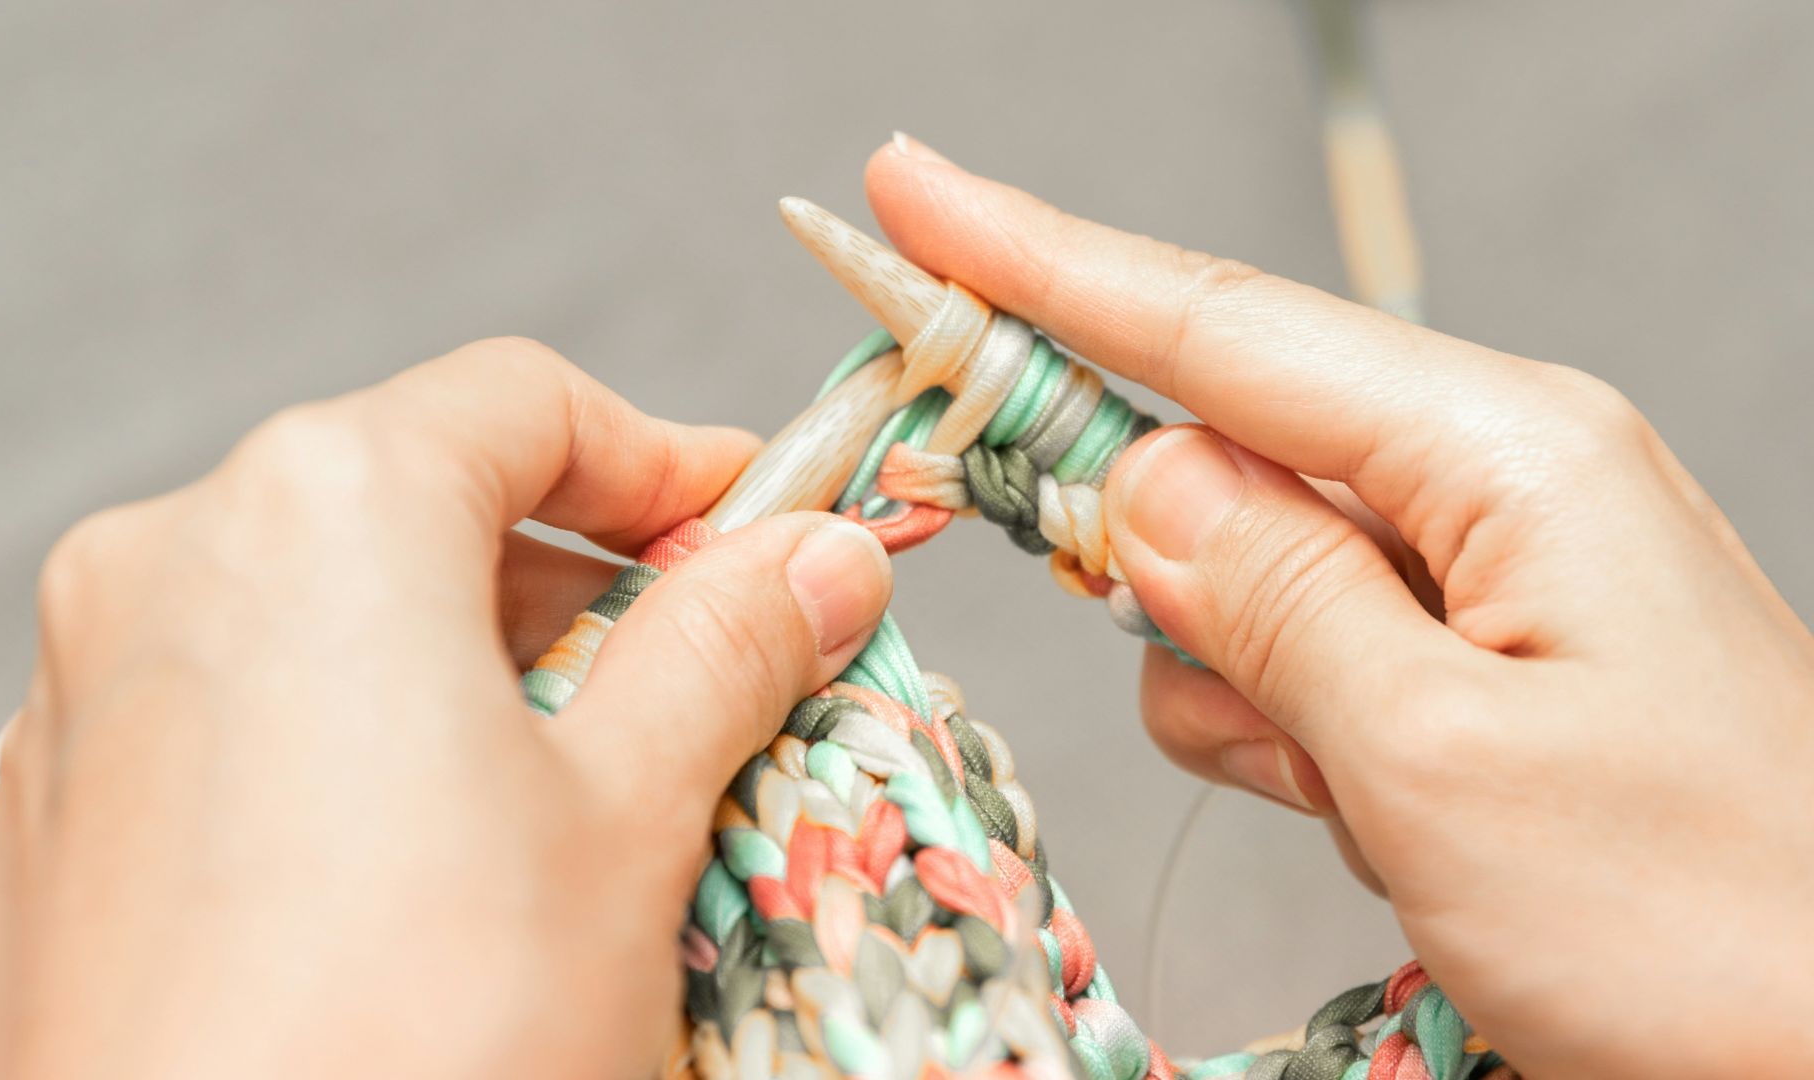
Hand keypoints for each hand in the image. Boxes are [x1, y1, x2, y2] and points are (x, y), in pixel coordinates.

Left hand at [0, 338, 893, 1078]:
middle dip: (578, 583)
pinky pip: (235, 720)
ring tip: (577, 802)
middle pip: (421, 502)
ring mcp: (90, 696)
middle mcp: (169, 566)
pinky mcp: (60, 822)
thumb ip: (727, 646)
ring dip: (472, 671)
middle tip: (701, 681)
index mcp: (317, 511)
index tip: (764, 534)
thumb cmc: (424, 1036)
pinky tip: (434, 873)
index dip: (673, 463)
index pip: (527, 404)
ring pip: (323, 615)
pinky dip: (353, 745)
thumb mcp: (630, 816)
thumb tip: (820, 560)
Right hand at [867, 136, 1813, 1078]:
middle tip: (1175, 654)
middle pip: (1225, 446)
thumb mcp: (1438, 762)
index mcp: (1505, 454)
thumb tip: (1136, 480)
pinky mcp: (1481, 666)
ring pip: (1252, 577)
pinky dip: (1295, 737)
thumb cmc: (1711, 924)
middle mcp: (1501, 485)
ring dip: (1245, 688)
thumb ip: (1268, 599)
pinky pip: (1310, 660)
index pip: (1218, 327)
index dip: (1040, 262)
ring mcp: (1493, 579)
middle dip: (1152, 551)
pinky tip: (1374, 815)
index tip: (912, 195)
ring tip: (1356, 799)